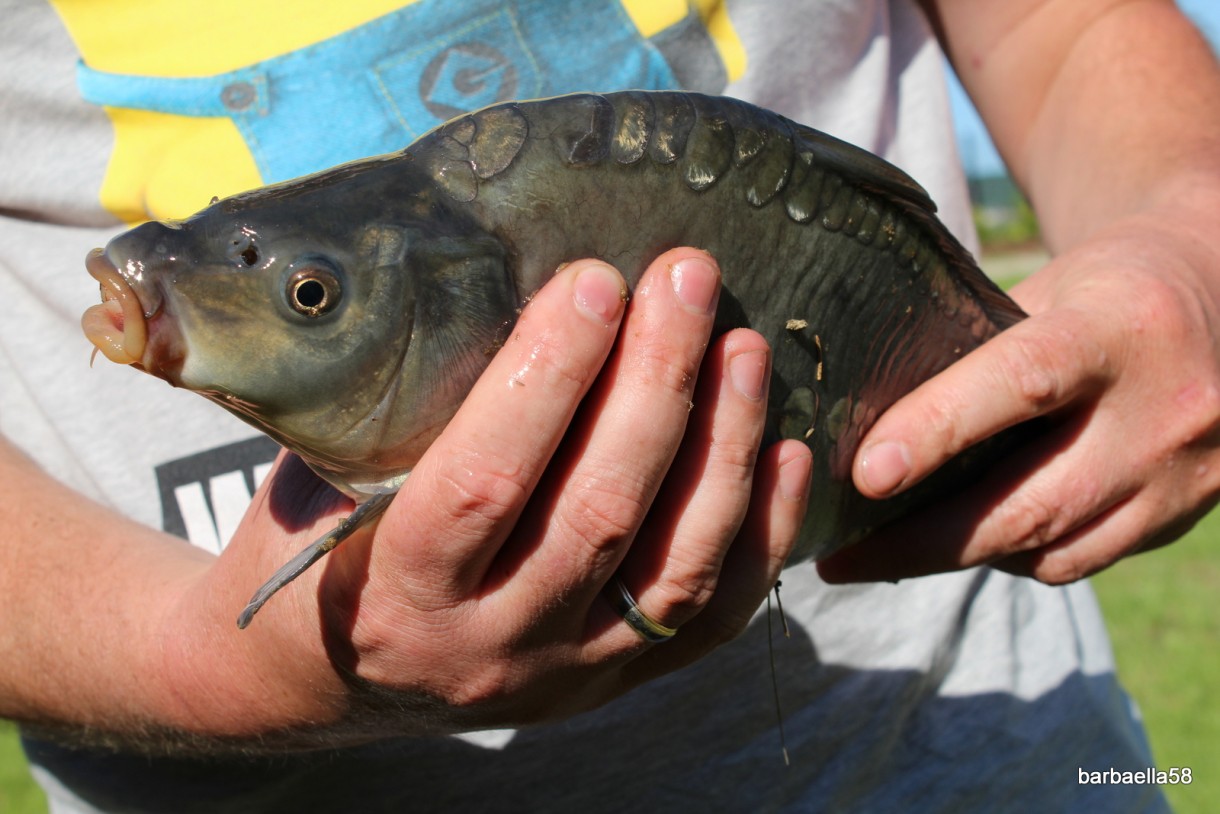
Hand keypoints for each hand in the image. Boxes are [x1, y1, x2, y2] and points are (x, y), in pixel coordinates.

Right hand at [160, 248, 810, 743]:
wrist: (316, 679)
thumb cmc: (307, 552)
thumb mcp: (321, 476)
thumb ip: (399, 408)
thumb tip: (489, 276)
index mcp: (398, 592)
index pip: (487, 481)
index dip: (550, 376)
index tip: (593, 280)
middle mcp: (491, 645)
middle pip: (599, 514)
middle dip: (654, 385)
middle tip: (685, 279)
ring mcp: (567, 673)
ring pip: (673, 569)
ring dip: (722, 448)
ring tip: (743, 348)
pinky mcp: (619, 681)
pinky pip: (713, 617)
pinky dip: (761, 531)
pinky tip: (787, 450)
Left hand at [819, 212, 1219, 584]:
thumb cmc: (1109, 284)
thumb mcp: (1048, 288)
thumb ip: (977, 350)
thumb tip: (871, 420)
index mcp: (1119, 327)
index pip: (1021, 383)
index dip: (938, 430)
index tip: (866, 474)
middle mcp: (1164, 408)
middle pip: (1031, 502)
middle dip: (923, 540)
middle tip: (841, 559)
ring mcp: (1183, 474)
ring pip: (1054, 548)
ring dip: (960, 558)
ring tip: (886, 553)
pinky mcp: (1184, 515)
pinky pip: (1083, 560)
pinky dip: (1016, 557)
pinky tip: (970, 540)